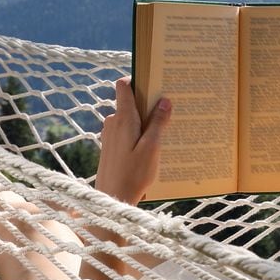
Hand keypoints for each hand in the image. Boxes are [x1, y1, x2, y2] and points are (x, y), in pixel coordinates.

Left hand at [96, 77, 170, 204]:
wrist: (112, 199)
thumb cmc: (133, 175)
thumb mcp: (151, 148)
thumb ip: (158, 123)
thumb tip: (165, 100)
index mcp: (123, 119)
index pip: (123, 86)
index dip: (137, 79)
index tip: (154, 82)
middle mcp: (113, 122)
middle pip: (130, 102)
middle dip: (148, 103)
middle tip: (169, 109)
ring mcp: (110, 134)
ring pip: (130, 118)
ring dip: (145, 121)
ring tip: (164, 132)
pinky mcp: (111, 145)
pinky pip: (126, 131)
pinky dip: (138, 133)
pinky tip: (151, 147)